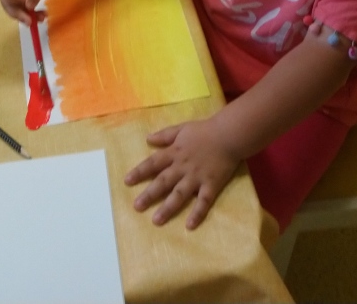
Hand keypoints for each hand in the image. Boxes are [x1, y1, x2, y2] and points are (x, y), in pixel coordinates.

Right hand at [0, 0, 56, 24]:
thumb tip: (28, 7)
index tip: (26, 2)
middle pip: (6, 2)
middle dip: (17, 13)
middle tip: (30, 22)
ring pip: (13, 9)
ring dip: (25, 16)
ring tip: (41, 19)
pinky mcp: (19, 0)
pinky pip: (20, 10)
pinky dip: (29, 15)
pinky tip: (40, 17)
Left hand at [124, 120, 240, 229]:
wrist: (229, 134)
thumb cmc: (205, 131)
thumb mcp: (181, 129)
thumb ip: (165, 135)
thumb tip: (148, 139)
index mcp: (174, 153)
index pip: (153, 163)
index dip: (140, 172)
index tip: (127, 182)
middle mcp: (182, 167)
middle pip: (163, 182)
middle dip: (149, 194)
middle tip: (137, 207)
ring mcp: (197, 177)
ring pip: (180, 194)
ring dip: (168, 208)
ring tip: (156, 220)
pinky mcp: (211, 185)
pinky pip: (203, 201)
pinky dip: (197, 213)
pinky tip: (189, 225)